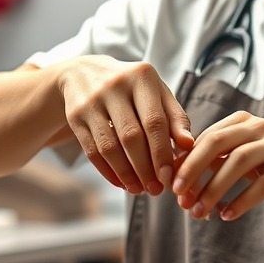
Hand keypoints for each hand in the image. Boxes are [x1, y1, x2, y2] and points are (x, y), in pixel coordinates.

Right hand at [56, 56, 192, 194]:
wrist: (84, 73)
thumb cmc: (132, 89)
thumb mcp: (156, 94)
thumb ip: (175, 118)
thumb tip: (188, 146)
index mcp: (142, 77)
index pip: (155, 121)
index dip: (162, 152)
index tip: (168, 177)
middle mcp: (114, 85)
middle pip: (131, 137)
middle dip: (145, 168)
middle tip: (155, 189)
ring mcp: (91, 100)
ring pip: (109, 147)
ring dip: (126, 174)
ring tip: (139, 189)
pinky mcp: (75, 116)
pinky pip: (92, 151)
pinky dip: (108, 172)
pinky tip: (121, 183)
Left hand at [171, 111, 263, 220]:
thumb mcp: (242, 161)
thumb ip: (214, 162)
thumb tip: (177, 176)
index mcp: (243, 121)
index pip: (206, 137)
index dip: (186, 162)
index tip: (172, 187)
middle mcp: (261, 126)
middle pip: (218, 142)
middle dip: (194, 169)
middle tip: (179, 196)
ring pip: (239, 162)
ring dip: (215, 189)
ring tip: (200, 213)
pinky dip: (242, 201)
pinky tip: (227, 215)